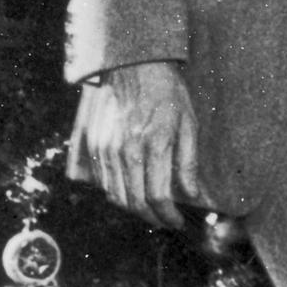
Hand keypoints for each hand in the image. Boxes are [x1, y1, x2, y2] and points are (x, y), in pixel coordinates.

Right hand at [66, 60, 207, 228]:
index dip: (168, 216)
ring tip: (150, 209)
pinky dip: (117, 193)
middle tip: (165, 220)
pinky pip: (103, 181)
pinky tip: (131, 191)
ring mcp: (106, 149)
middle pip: (134, 202)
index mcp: (154, 146)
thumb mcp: (188, 123)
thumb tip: (192, 194)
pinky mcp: (94, 145)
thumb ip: (188, 161)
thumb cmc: (166, 92)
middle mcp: (126, 151)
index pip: (157, 197)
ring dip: (134, 209)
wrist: (132, 65)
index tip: (177, 221)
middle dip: (152, 217)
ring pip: (116, 195)